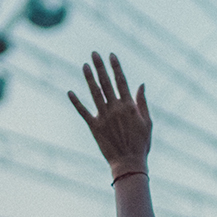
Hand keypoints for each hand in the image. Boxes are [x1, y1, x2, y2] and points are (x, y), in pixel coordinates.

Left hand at [69, 52, 152, 175]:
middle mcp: (115, 108)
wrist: (129, 163)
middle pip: (106, 83)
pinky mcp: (94, 127)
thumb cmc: (141, 144)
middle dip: (100, 67)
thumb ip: (142, 102)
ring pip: (95, 93)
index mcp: (129, 106)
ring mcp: (104, 117)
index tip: (111, 55)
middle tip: (94, 53)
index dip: (115, 67)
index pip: (121, 81)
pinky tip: (69, 92)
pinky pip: (83, 112)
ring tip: (85, 65)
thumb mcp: (147, 122)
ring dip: (89, 78)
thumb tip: (141, 84)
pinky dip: (76, 102)